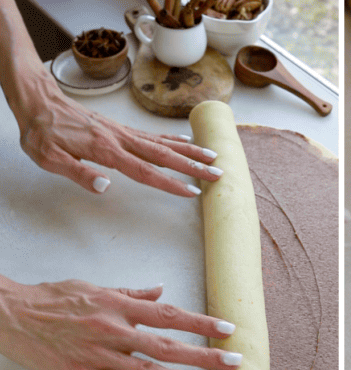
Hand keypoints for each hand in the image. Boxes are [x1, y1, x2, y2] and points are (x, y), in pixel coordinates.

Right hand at [0, 277, 240, 369]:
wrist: (11, 315)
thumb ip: (130, 293)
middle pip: (168, 345)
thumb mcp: (93, 286)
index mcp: (118, 305)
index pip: (170, 314)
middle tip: (235, 362)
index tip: (228, 328)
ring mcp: (99, 355)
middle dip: (205, 354)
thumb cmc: (52, 298)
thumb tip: (161, 290)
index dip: (201, 322)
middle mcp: (114, 329)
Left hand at [11, 65, 221, 196]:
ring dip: (189, 151)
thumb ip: (79, 172)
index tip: (191, 192)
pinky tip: (185, 142)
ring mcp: (122, 132)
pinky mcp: (120, 129)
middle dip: (192, 166)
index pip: (144, 171)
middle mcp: (120, 139)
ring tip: (213, 157)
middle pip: (163, 155)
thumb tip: (106, 187)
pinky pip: (152, 136)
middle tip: (218, 173)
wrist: (37, 101)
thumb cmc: (41, 133)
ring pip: (162, 142)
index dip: (169, 184)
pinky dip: (172, 140)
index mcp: (106, 150)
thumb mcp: (50, 158)